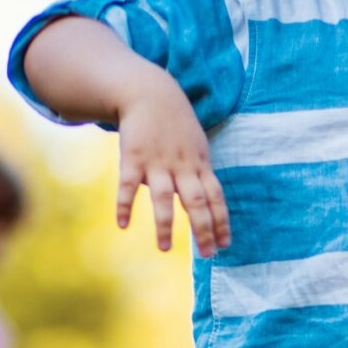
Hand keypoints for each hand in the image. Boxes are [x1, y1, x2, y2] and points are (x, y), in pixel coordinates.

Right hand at [117, 73, 229, 256]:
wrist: (149, 93)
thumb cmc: (176, 125)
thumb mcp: (197, 146)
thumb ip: (201, 174)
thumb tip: (208, 205)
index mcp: (200, 165)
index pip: (215, 197)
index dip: (221, 222)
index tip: (225, 245)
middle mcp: (182, 166)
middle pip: (196, 201)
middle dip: (203, 229)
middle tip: (207, 255)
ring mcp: (157, 162)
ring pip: (164, 197)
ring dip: (165, 224)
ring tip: (165, 249)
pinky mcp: (133, 158)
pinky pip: (128, 186)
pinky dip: (125, 205)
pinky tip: (123, 224)